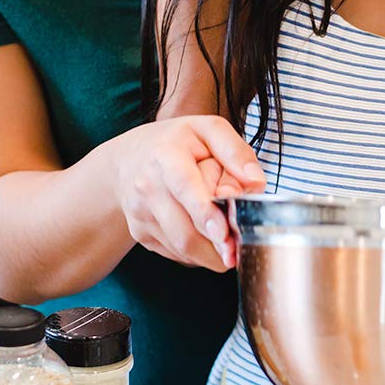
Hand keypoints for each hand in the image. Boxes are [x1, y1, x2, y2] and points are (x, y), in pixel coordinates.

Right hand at [113, 116, 263, 270]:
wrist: (128, 159)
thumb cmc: (176, 143)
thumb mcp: (208, 129)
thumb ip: (236, 152)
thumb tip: (256, 183)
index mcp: (165, 156)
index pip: (184, 187)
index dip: (204, 213)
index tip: (222, 233)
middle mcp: (147, 187)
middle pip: (185, 231)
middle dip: (217, 247)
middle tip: (240, 249)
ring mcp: (141, 214)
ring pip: (182, 250)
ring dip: (212, 252)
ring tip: (227, 238)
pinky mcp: (141, 234)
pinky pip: (177, 254)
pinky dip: (198, 252)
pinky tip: (205, 233)